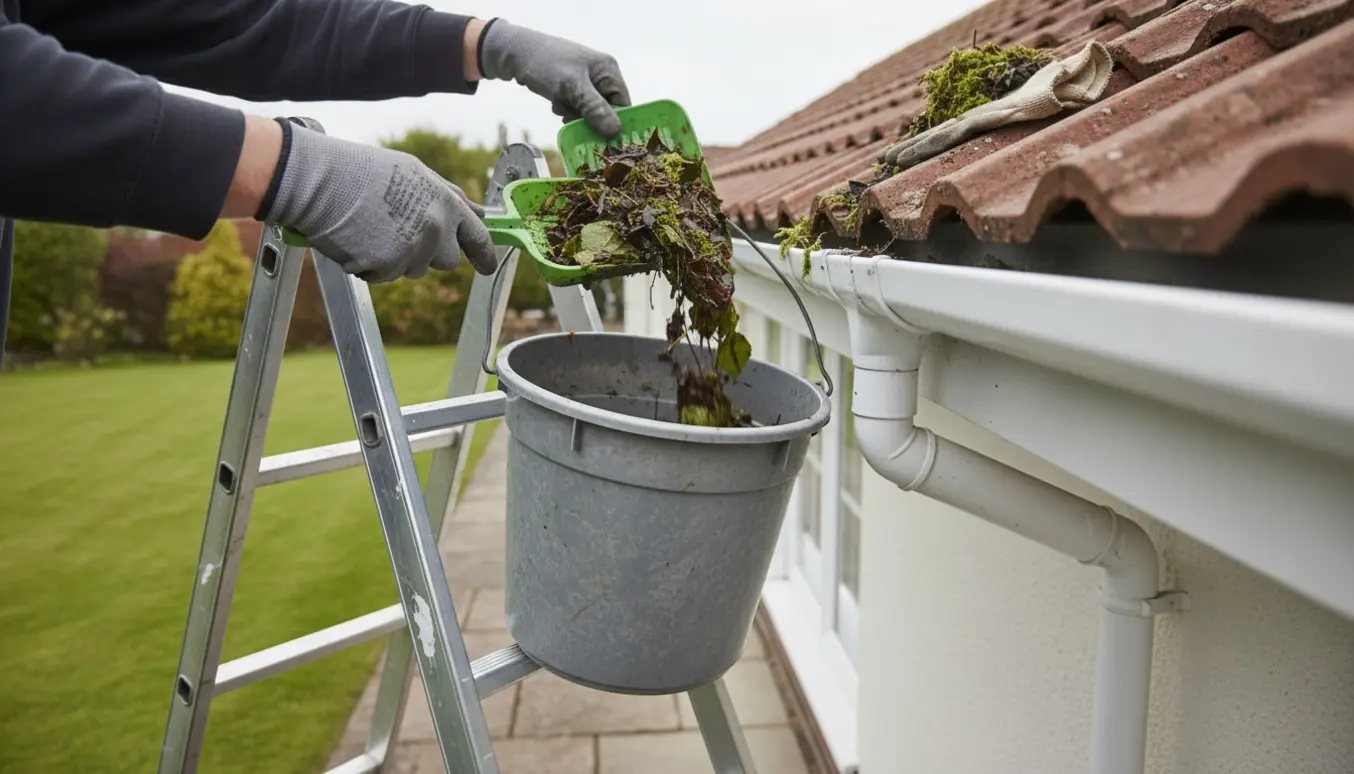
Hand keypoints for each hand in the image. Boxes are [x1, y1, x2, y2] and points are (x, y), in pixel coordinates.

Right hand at [263, 124, 497, 281]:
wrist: (322, 180)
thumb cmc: (364, 171)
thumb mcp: (415, 173)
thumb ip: (448, 197)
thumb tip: (477, 214)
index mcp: (447, 203)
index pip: (478, 238)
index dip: (485, 256)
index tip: (488, 267)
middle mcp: (436, 229)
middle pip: (446, 261)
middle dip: (428, 253)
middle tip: (399, 232)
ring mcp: (412, 250)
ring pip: (413, 269)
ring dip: (396, 257)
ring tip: (372, 227)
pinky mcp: (387, 267)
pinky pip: (384, 276)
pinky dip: (371, 265)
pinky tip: (358, 239)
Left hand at [478, 19, 630, 136]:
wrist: (514, 53)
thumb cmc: (545, 64)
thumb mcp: (572, 88)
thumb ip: (595, 109)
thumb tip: (615, 131)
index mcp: (608, 70)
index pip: (623, 104)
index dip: (615, 123)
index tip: (603, 138)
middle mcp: (601, 75)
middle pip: (607, 110)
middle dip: (589, 118)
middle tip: (572, 117)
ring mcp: (587, 80)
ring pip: (590, 111)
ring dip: (575, 114)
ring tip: (561, 105)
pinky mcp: (573, 86)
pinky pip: (577, 106)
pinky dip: (566, 109)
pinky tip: (556, 101)